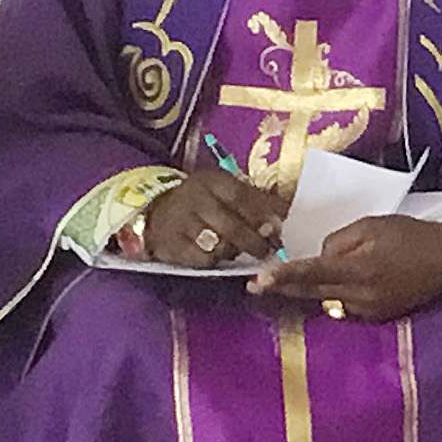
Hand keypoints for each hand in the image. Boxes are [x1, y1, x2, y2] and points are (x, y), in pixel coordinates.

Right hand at [140, 169, 285, 265]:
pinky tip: (216, 254)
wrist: (156, 210)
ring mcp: (179, 222)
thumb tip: (285, 214)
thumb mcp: (224, 189)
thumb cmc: (203, 201)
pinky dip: (214, 260)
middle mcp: (193, 198)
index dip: (264, 214)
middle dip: (255, 241)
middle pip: (232, 226)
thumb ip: (253, 199)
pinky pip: (201, 259)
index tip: (281, 227)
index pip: (242, 197)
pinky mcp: (170, 244)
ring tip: (237, 249)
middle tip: (268, 250)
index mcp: (211, 181)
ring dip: (233, 251)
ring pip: (217, 245)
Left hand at [250, 215, 441, 322]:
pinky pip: (345, 306)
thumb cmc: (412, 234)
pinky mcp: (378, 317)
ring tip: (298, 278)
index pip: (313, 272)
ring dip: (312, 290)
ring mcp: (370, 311)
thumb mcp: (373, 225)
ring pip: (327, 301)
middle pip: (312, 293)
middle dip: (285, 287)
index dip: (283, 276)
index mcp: (360, 269)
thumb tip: (319, 257)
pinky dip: (336, 295)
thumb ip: (338, 241)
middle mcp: (362, 296)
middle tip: (256, 284)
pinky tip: (341, 283)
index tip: (258, 280)